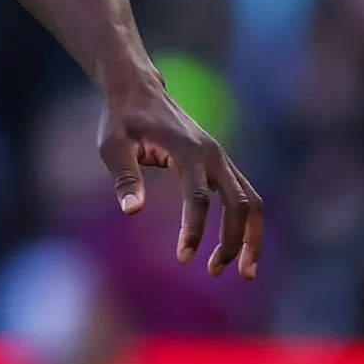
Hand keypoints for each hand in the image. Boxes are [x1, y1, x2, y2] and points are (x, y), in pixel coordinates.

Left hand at [98, 75, 264, 278]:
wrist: (140, 90)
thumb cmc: (123, 120)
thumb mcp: (113, 145)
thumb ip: (124, 176)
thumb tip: (131, 211)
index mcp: (187, 150)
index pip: (199, 197)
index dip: (194, 230)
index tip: (184, 258)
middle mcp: (212, 154)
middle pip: (239, 203)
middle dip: (234, 241)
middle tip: (214, 271)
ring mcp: (221, 158)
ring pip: (251, 201)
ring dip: (251, 237)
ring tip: (243, 272)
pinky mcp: (221, 163)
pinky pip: (245, 196)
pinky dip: (248, 224)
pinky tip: (237, 248)